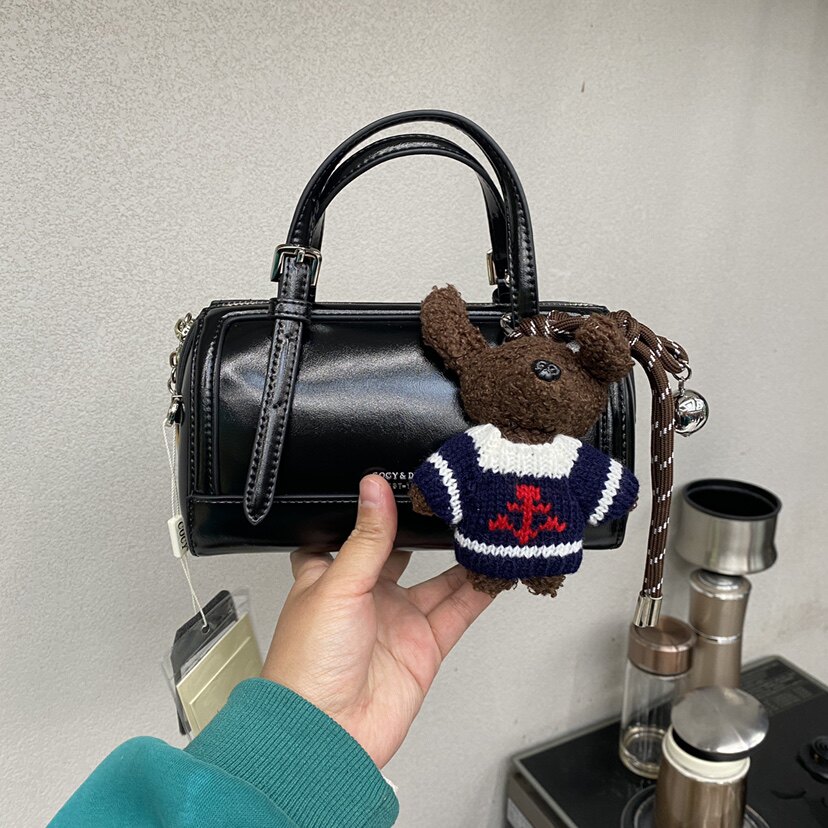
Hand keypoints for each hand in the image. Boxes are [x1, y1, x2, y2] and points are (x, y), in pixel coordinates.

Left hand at [261, 474, 494, 767]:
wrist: (326, 735)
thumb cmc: (306, 666)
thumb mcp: (337, 586)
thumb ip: (366, 538)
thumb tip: (374, 488)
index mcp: (334, 577)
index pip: (357, 536)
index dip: (377, 514)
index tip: (402, 486)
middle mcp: (367, 598)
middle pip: (405, 557)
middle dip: (427, 535)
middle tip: (454, 503)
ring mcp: (398, 623)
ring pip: (439, 583)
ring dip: (460, 560)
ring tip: (483, 528)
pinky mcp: (424, 648)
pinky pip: (458, 613)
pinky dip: (479, 593)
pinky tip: (493, 570)